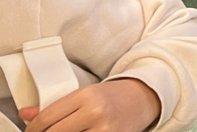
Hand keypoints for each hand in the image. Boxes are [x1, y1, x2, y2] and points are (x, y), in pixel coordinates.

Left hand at [20, 78, 160, 131]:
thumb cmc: (113, 95)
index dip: (33, 128)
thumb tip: (26, 114)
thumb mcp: (85, 94)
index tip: (31, 131)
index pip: (47, 117)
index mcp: (87, 95)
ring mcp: (105, 129)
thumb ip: (55, 105)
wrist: (144, 97)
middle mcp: (96, 111)